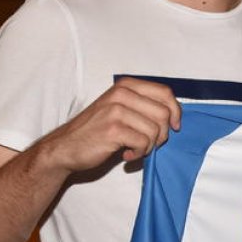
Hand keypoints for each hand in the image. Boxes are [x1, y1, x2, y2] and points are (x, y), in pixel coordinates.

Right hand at [36, 76, 180, 172]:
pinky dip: (139, 154)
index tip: (175, 126)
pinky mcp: (113, 129)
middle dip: (162, 134)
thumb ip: (143, 106)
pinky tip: (126, 155)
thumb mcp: (120, 108)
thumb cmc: (96, 130)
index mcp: (126, 85)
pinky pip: (143, 143)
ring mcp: (116, 110)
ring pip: (155, 130)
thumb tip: (175, 114)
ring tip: (134, 149)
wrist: (65, 147)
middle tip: (149, 144)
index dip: (175, 111)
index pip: (165, 93)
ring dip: (149, 146)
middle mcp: (121, 93)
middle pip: (164, 113)